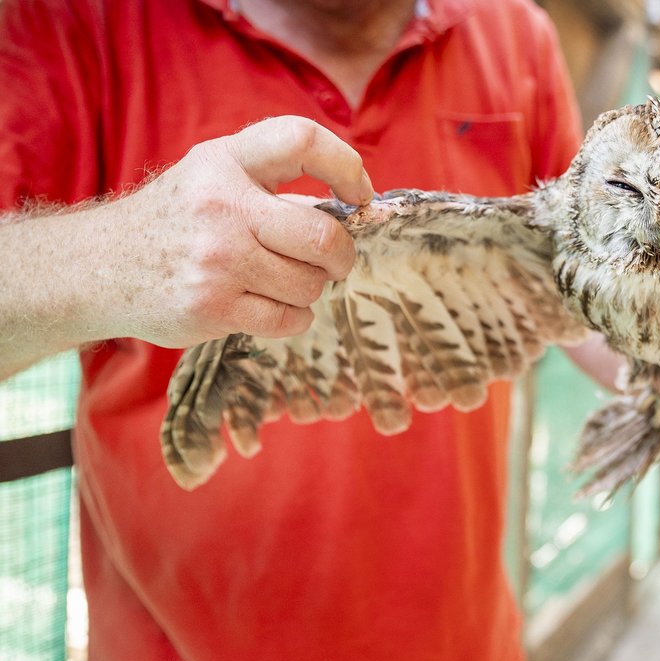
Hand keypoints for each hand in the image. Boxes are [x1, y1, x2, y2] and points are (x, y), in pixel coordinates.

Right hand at [104, 116, 372, 346]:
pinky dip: (293, 317)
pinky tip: (270, 306)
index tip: (360, 195)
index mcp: (226, 161)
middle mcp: (221, 205)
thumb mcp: (214, 174)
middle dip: (342, 254)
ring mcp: (217, 259)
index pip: (301, 140)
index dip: (346, 165)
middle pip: (323, 235)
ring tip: (283, 280)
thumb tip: (357, 208)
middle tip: (334, 260)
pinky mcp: (212, 307)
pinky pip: (290, 319)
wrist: (98, 267)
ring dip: (310, 288)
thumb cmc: (178, 219)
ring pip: (309, 283)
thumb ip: (274, 182)